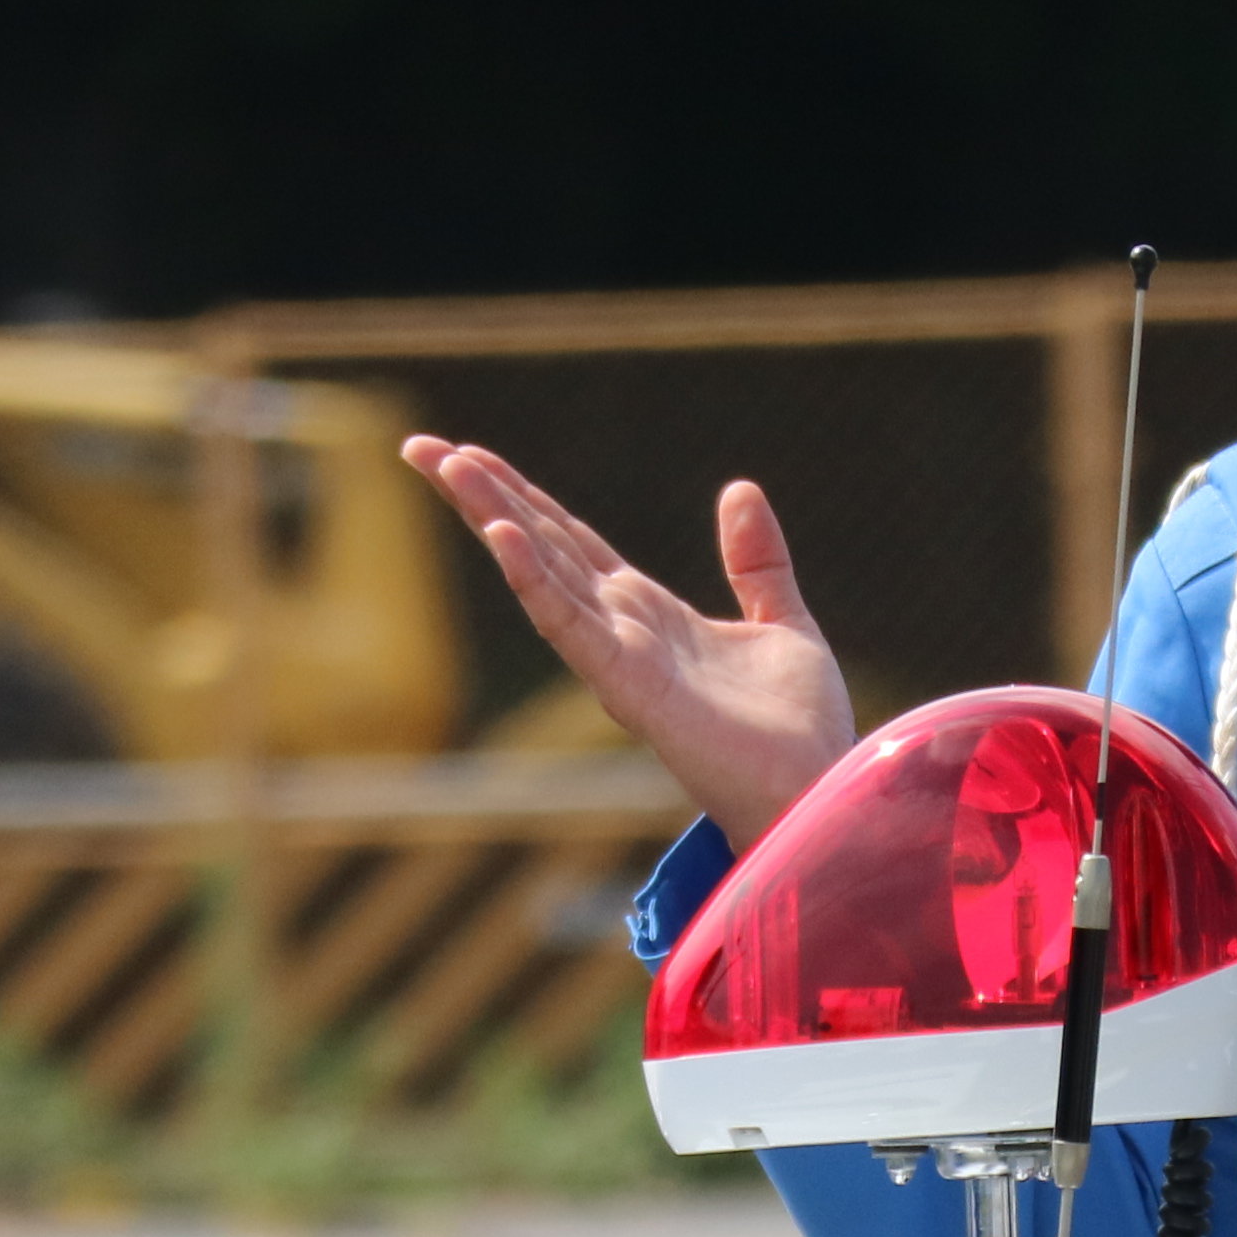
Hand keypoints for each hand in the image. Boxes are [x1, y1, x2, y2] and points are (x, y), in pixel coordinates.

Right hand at [397, 439, 856, 848]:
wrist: (817, 791)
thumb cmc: (799, 730)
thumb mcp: (783, 621)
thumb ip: (756, 560)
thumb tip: (738, 488)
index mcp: (649, 614)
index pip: (570, 541)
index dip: (521, 496)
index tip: (468, 452)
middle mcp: (621, 631)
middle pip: (539, 547)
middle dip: (481, 496)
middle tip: (419, 445)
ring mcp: (619, 659)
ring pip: (542, 576)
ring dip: (493, 520)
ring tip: (446, 467)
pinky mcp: (630, 688)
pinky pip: (573, 627)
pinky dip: (536, 581)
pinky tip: (504, 537)